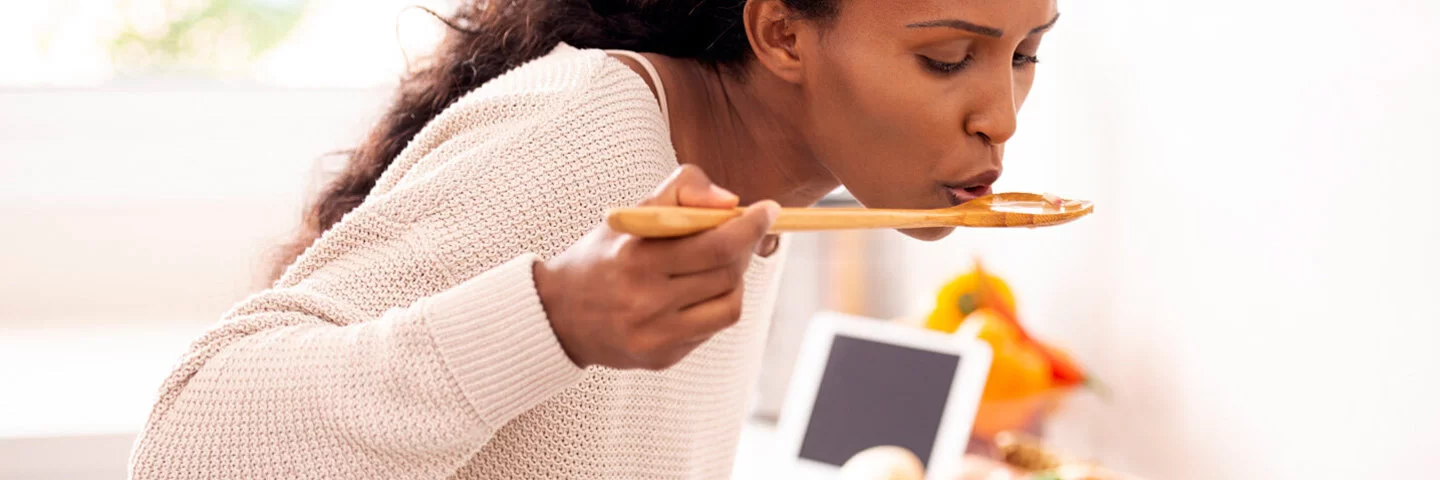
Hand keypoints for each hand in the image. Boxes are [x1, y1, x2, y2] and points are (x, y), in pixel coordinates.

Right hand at [535, 165, 778, 369]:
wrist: (559, 314)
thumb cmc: (606, 255)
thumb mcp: (632, 212)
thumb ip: (682, 191)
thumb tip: (731, 203)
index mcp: (636, 258)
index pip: (714, 245)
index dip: (750, 227)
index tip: (768, 211)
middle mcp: (644, 301)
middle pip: (727, 275)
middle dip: (745, 249)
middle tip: (743, 235)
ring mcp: (654, 336)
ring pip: (728, 306)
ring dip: (734, 281)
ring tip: (718, 266)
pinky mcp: (660, 359)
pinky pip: (710, 330)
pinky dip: (714, 306)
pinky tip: (696, 293)